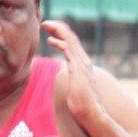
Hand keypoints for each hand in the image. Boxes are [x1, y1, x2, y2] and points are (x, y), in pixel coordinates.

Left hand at [44, 19, 106, 133]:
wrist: (92, 114)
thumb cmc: (84, 106)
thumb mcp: (76, 90)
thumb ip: (73, 83)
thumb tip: (70, 86)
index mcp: (83, 64)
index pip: (73, 44)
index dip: (62, 35)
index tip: (50, 31)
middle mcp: (84, 61)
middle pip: (71, 37)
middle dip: (58, 27)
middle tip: (45, 22)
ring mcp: (82, 64)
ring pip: (70, 40)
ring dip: (57, 30)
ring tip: (45, 25)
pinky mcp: (78, 68)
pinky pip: (68, 49)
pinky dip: (59, 42)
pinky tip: (50, 40)